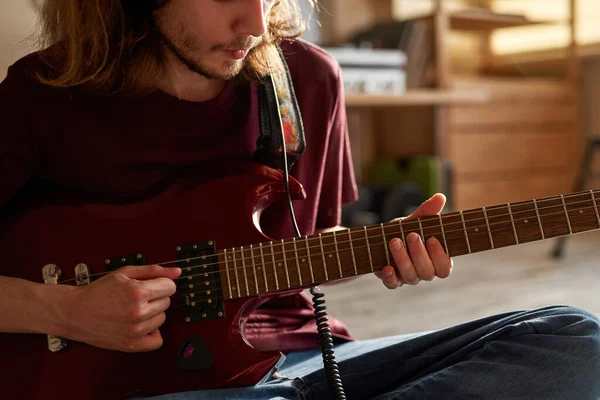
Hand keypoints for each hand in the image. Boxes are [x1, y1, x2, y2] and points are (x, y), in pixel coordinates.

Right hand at [60, 265, 180, 351]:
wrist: (75, 313)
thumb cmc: (99, 291)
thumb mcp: (125, 273)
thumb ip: (153, 271)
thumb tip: (177, 272)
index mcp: (137, 293)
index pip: (170, 287)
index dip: (160, 284)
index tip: (150, 285)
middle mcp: (138, 313)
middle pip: (167, 302)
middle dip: (155, 297)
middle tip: (136, 297)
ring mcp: (136, 331)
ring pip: (163, 319)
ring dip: (153, 313)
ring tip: (135, 310)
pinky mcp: (131, 345)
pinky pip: (157, 341)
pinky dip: (152, 333)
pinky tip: (141, 325)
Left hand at [376, 193, 452, 288]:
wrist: (380, 239)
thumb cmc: (404, 231)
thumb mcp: (415, 221)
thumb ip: (427, 212)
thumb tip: (440, 197)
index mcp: (436, 260)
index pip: (445, 268)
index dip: (440, 257)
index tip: (432, 239)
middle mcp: (424, 272)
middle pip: (428, 273)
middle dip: (419, 254)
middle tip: (411, 235)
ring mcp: (408, 277)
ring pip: (411, 277)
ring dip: (403, 259)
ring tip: (394, 241)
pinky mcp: (392, 280)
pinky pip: (392, 285)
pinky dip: (390, 278)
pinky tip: (386, 268)